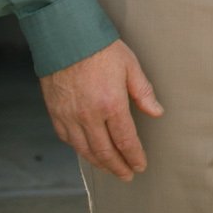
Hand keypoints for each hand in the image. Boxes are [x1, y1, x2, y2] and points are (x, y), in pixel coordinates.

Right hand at [40, 39, 163, 180]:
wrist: (66, 36)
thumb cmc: (101, 48)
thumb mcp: (130, 65)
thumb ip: (143, 92)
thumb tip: (157, 112)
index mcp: (111, 104)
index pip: (125, 140)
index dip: (134, 156)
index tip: (140, 165)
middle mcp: (89, 116)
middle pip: (104, 151)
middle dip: (118, 166)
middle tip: (127, 175)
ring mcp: (70, 116)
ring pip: (85, 150)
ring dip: (99, 163)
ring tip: (110, 169)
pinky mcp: (55, 113)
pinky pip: (68, 139)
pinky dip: (80, 150)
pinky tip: (87, 151)